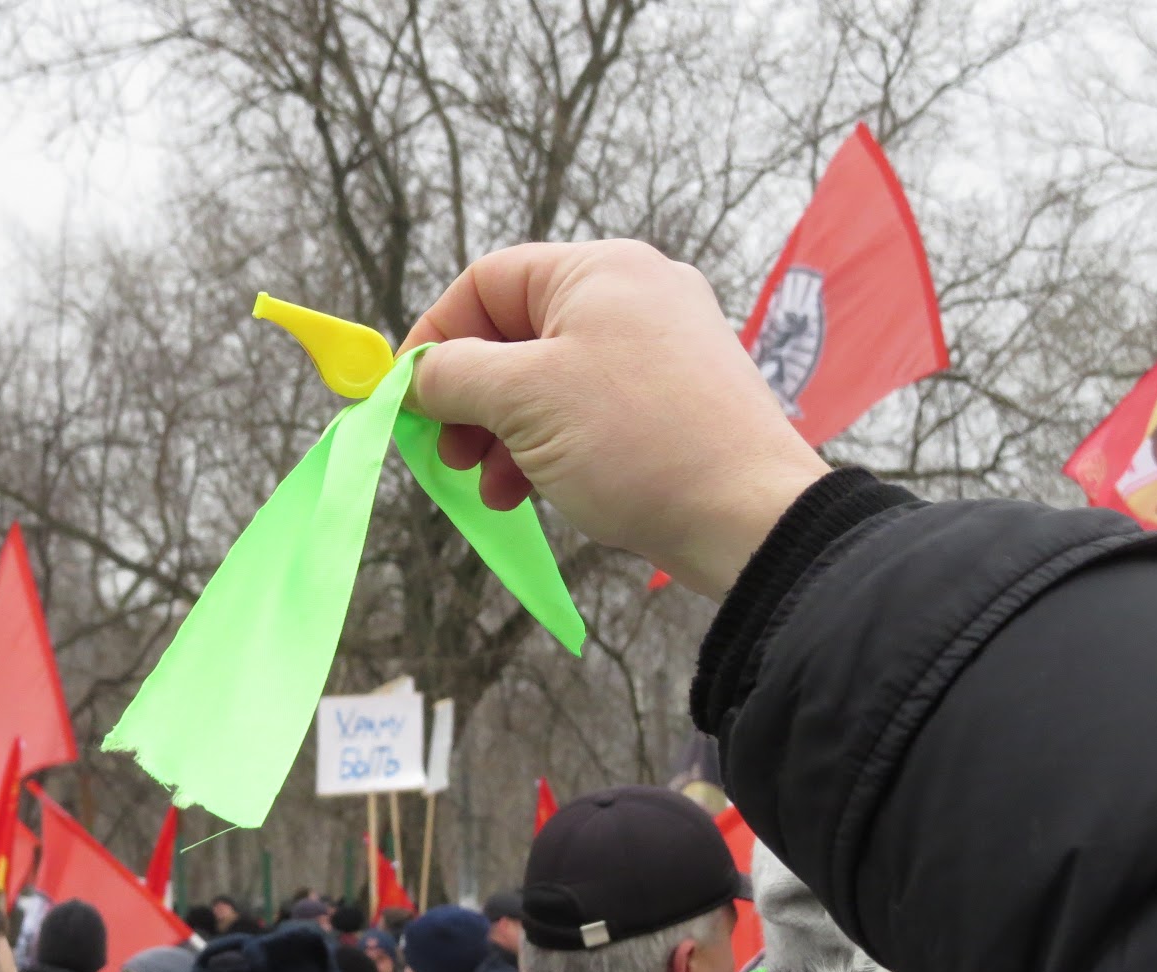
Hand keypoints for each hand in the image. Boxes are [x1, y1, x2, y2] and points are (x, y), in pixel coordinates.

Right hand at [401, 239, 829, 600]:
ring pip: (548, 380)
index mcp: (597, 270)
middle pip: (515, 333)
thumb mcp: (524, 400)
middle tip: (447, 451)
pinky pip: (588, 410)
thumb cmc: (636, 442)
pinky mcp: (674, 399)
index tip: (407, 397)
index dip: (436, 336)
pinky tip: (529, 492)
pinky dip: (548, 445)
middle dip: (471, 397)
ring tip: (491, 485)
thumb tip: (417, 376)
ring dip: (504, 433)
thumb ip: (455, 375)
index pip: (486, 282)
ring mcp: (659, 347)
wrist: (750, 516)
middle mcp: (632, 294)